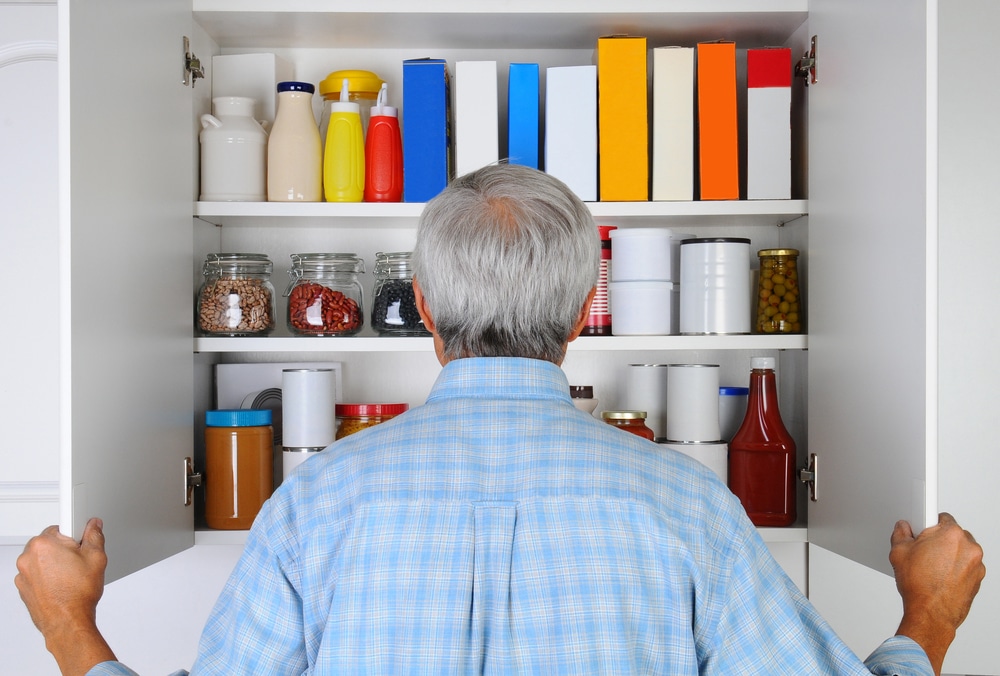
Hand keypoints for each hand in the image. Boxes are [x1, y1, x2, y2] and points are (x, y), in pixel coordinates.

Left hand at [15, 518, 116, 675]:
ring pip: (43, 559)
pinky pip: (36, 574)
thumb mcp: (96, 558)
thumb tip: (93, 525)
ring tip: (70, 577)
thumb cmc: (77, 595)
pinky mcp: (22, 586)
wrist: (66, 622)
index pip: (61, 526)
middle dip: (64, 549)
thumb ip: (94, 535)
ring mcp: (22, 573)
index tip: (80, 543)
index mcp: (43, 544)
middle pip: (50, 543)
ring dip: (55, 564)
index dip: (75, 535)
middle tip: (79, 563)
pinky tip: (61, 585)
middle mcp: (28, 556)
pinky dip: (47, 577)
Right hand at [890, 512, 984, 674]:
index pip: (941, 517)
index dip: (928, 524)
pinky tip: (941, 578)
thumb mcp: (898, 552)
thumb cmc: (919, 586)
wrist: (931, 614)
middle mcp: (969, 546)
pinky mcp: (979, 578)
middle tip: (923, 553)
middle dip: (939, 540)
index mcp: (951, 533)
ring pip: (960, 550)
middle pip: (952, 534)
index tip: (923, 530)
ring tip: (932, 568)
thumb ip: (901, 532)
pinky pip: (966, 566)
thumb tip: (903, 528)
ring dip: (949, 555)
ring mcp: (977, 563)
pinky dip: (956, 569)